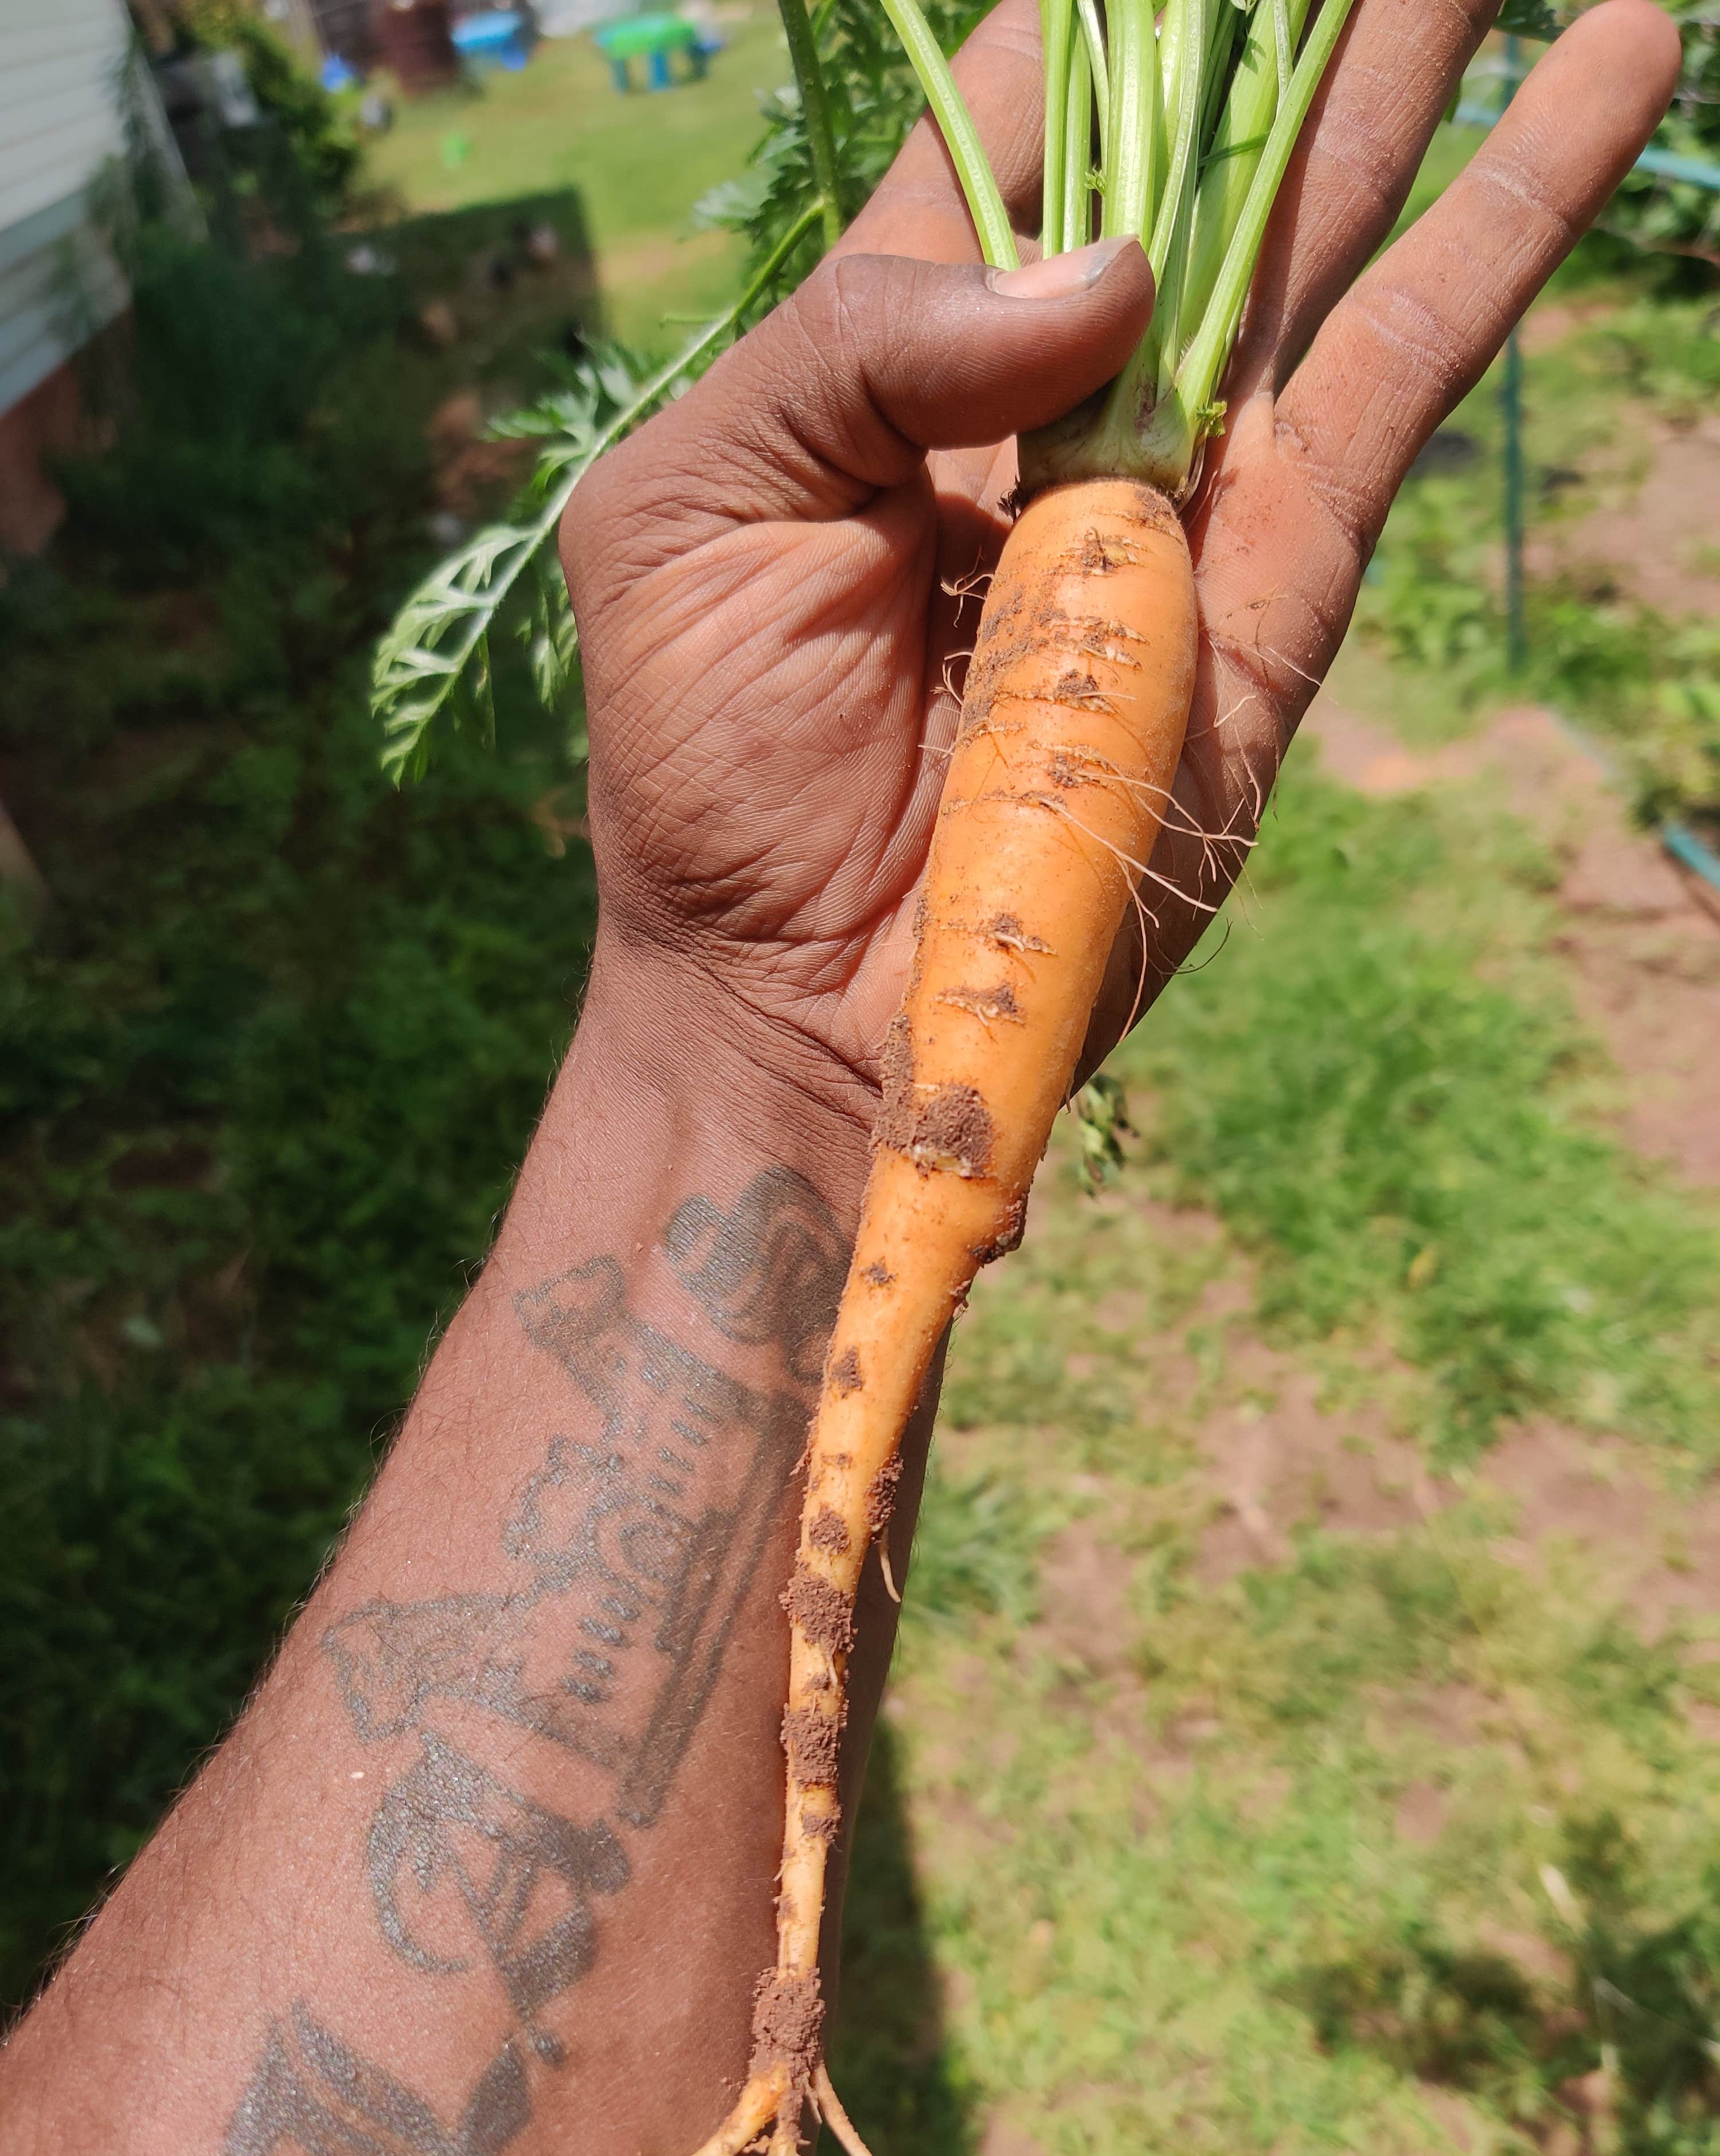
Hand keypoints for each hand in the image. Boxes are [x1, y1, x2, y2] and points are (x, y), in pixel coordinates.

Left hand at [562, 0, 1677, 1096]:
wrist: (796, 991)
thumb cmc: (705, 764)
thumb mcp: (692, 511)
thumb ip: (857, 340)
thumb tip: (1111, 257)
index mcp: (896, 350)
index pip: (1026, 107)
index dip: (1110, 7)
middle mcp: (1058, 393)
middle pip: (1207, 143)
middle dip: (1300, 13)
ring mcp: (1183, 484)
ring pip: (1329, 227)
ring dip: (1427, 69)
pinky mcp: (1278, 587)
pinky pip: (1398, 380)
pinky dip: (1503, 231)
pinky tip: (1595, 78)